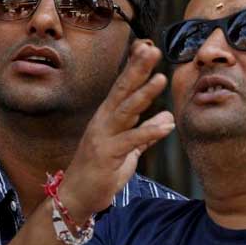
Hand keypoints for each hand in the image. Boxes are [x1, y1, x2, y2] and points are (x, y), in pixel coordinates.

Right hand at [59, 40, 173, 222]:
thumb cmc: (101, 172)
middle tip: (151, 50)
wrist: (77, 196)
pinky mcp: (107, 155)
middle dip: (137, 69)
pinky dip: (149, 131)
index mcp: (108, 117)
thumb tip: (168, 116)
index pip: (123, 87)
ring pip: (125, 110)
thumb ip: (147, 133)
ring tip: (161, 79)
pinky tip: (167, 125)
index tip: (147, 48)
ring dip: (143, 94)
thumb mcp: (128, 150)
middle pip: (122, 90)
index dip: (134, 68)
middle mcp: (103, 121)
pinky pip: (131, 141)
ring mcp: (103, 137)